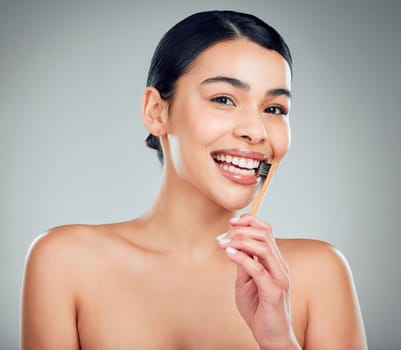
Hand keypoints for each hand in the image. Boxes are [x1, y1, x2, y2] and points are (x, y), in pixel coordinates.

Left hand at [217, 214, 300, 349]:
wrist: (271, 337)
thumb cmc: (258, 310)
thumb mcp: (245, 282)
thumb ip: (242, 264)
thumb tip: (233, 244)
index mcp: (274, 261)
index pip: (266, 231)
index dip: (249, 221)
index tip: (231, 223)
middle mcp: (279, 266)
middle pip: (265, 234)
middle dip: (242, 229)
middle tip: (224, 234)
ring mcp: (279, 277)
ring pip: (264, 247)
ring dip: (240, 240)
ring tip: (223, 243)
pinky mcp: (274, 291)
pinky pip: (258, 269)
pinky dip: (242, 258)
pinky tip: (229, 254)